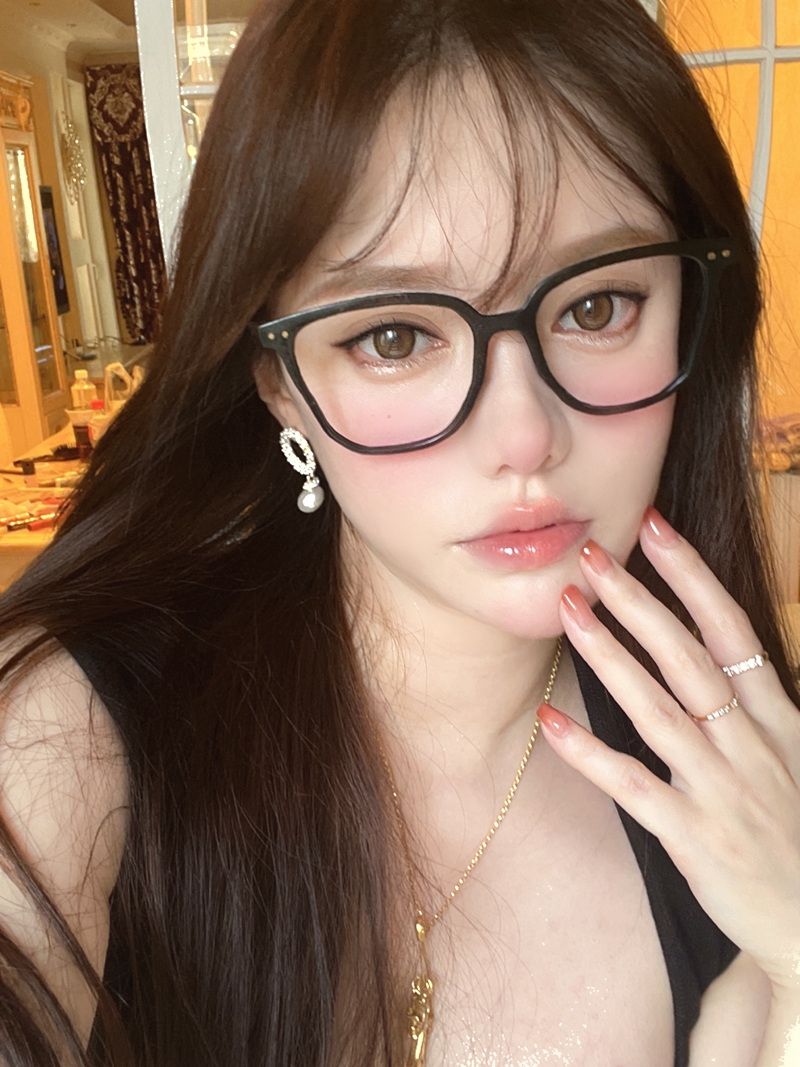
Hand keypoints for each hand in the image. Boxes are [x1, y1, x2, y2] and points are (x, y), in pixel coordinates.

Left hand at [539, 506, 799, 992]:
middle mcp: (750, 744)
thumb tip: (715, 646)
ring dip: (607, 655)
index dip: (692, 575)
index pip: (732, 629)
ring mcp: (722, 789)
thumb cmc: (799, 831)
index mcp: (778, 717)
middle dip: (638, 600)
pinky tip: (550, 722)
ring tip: (566, 611)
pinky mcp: (695, 837)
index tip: (655, 528)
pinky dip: (589, 753)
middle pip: (687, 656)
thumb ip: (755, 703)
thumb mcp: (794, 755)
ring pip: (656, 708)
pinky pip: (633, 785)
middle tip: (591, 557)